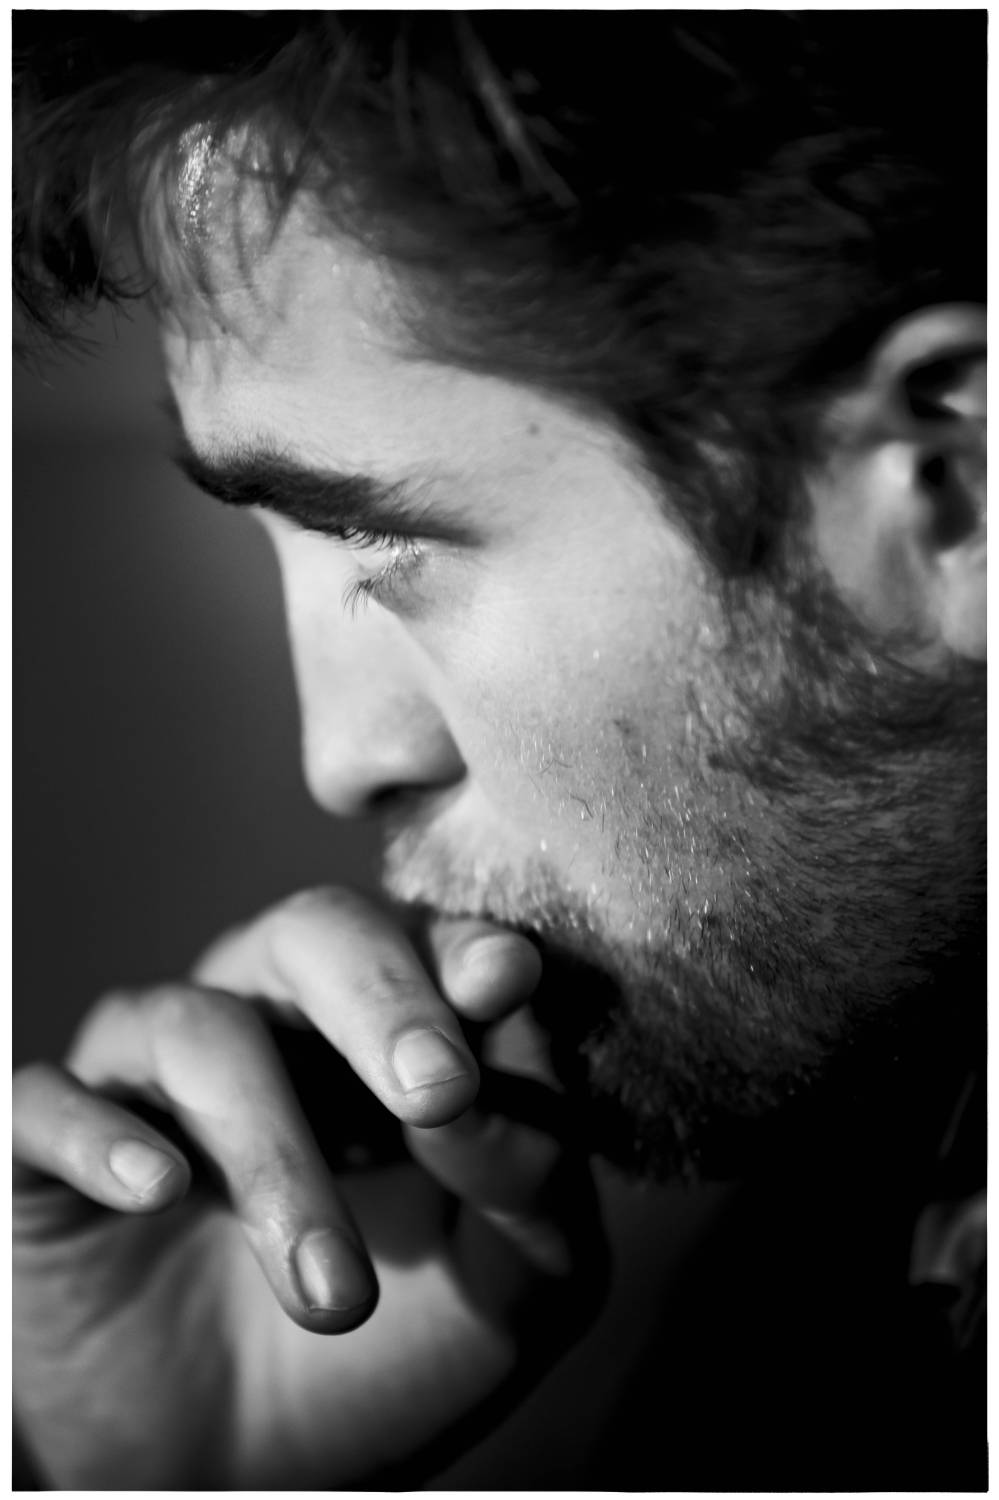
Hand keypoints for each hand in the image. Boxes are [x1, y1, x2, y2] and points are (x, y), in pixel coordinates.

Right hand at [12, 889, 604, 1487]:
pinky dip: (104, 1136)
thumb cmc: (393, 1351)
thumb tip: (480, 1094)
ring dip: (276, 1152)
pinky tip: (161, 1189)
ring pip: (202, 1033)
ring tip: (334, 1292)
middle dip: (383, 1001)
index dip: (461, 950)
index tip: (504, 982)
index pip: (429, 942)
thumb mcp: (507, 1285)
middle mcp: (272, 1015)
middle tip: (437, 1092)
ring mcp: (155, 1072)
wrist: (249, 1472)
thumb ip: (526, 1178)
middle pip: (314, 933)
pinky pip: (51, 1100)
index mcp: (392, 1027)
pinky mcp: (46, 1141)